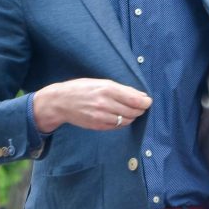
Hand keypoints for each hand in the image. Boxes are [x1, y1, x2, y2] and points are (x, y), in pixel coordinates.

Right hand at [33, 78, 151, 134]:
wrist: (61, 102)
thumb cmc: (81, 89)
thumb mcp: (100, 82)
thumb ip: (121, 89)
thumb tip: (140, 96)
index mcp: (107, 89)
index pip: (134, 99)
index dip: (145, 102)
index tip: (148, 101)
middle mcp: (105, 104)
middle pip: (133, 111)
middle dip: (139, 109)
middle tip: (140, 107)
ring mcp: (102, 117)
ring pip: (126, 120)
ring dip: (131, 117)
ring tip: (129, 111)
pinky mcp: (99, 126)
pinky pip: (117, 126)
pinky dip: (122, 122)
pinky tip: (119, 116)